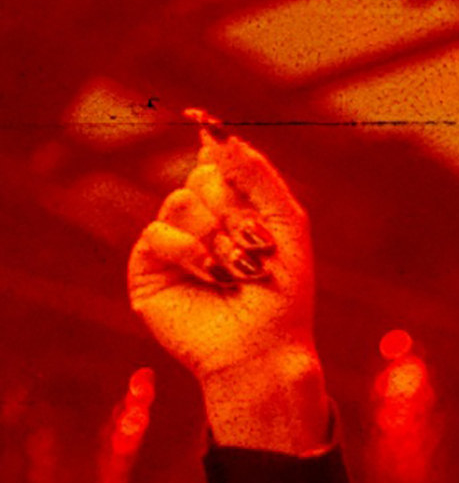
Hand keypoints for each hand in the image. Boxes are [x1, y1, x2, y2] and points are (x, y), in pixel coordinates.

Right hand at [128, 122, 326, 449]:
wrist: (265, 353)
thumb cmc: (283, 298)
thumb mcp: (287, 225)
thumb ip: (256, 173)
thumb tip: (211, 129)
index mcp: (233, 211)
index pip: (222, 162)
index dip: (233, 168)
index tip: (244, 184)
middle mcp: (201, 223)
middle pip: (204, 178)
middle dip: (235, 212)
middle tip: (255, 250)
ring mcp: (174, 245)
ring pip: (181, 201)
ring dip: (217, 236)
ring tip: (238, 273)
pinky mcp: (149, 270)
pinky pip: (158, 233)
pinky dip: (190, 252)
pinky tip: (214, 278)